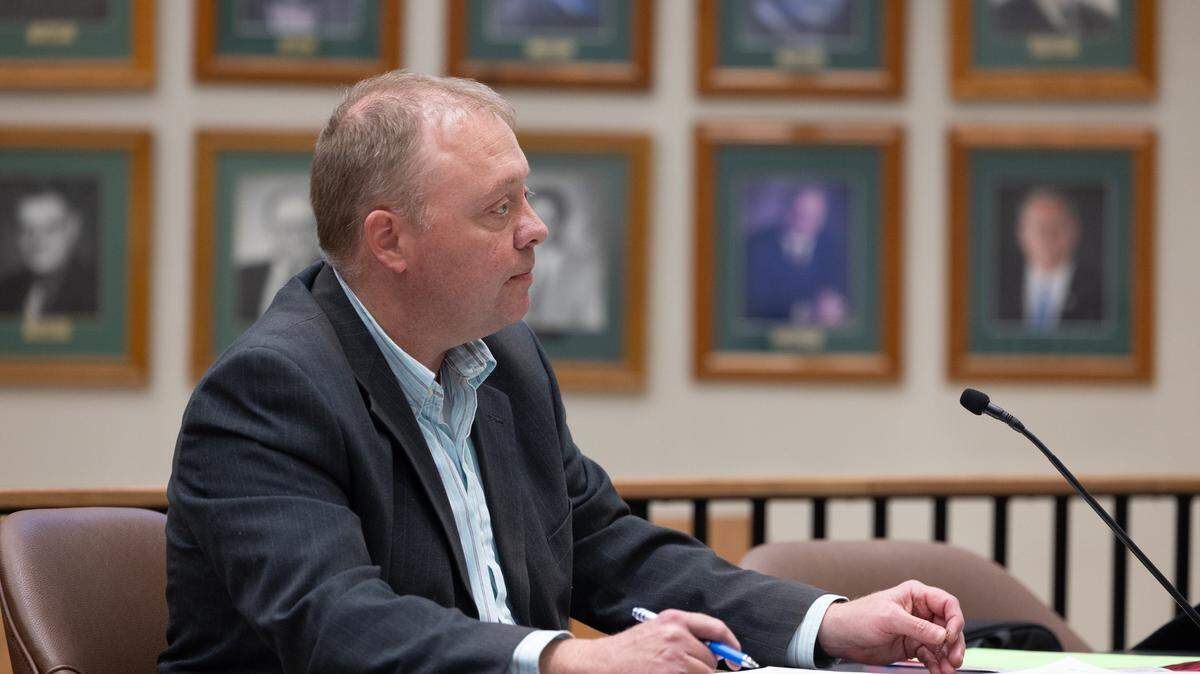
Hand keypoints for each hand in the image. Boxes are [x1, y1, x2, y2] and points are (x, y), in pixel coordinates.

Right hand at [540, 609, 742, 673]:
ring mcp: (674, 662)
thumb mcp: (655, 632)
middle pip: (711, 659)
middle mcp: (677, 638)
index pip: (716, 629)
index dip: (730, 645)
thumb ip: (684, 636)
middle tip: (679, 671)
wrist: (598, 665)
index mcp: (674, 620)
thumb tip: (717, 652)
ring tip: (667, 673)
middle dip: (702, 669)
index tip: (735, 658)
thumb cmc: (625, 652)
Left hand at [817, 580, 965, 673]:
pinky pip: (931, 656)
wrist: (841, 636)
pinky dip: (937, 664)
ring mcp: (917, 630)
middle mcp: (920, 612)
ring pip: (942, 644)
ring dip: (947, 657)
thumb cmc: (859, 617)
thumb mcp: (889, 618)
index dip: (954, 619)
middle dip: (954, 643)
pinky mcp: (912, 647)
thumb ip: (918, 627)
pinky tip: (938, 671)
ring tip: (947, 669)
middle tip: (954, 658)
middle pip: (949, 626)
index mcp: (916, 595)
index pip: (947, 604)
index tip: (950, 636)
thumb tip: (942, 635)